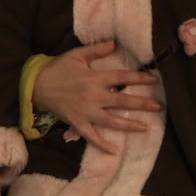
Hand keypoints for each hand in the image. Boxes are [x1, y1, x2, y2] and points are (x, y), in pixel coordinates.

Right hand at [34, 41, 160, 153]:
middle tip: (159, 107)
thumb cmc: (57, 69)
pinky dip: (102, 144)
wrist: (35, 86)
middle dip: (142, 104)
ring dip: (129, 125)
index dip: (139, 79)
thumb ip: (97, 50)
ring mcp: (86, 112)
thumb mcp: (76, 55)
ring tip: (145, 128)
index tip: (154, 80)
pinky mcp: (77, 123)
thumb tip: (116, 43)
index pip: (122, 78)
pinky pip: (91, 136)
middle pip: (122, 101)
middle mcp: (93, 96)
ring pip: (112, 121)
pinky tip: (115, 151)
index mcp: (95, 78)